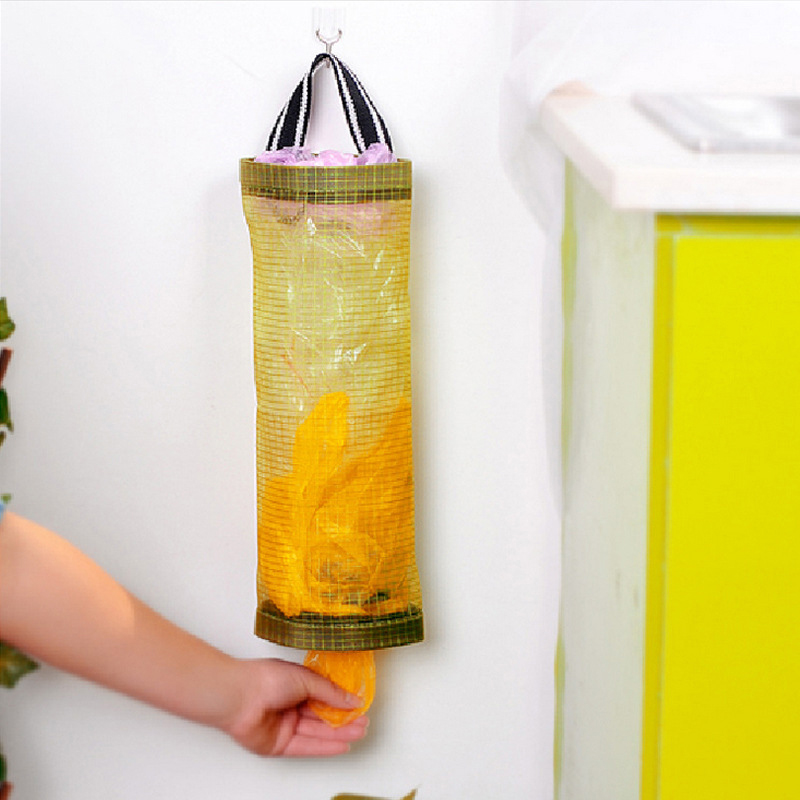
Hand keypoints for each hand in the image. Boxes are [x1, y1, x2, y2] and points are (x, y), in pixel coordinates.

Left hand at [220, 658, 368, 756]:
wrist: (240, 696)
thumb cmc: (266, 679)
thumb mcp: (306, 679)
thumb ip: (330, 692)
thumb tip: (351, 698)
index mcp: (295, 684)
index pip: (324, 695)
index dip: (341, 701)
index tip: (359, 705)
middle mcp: (290, 704)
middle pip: (322, 715)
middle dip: (344, 720)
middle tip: (363, 722)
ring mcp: (285, 725)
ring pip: (317, 732)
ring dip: (339, 733)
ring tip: (359, 732)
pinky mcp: (280, 744)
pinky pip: (306, 746)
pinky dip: (325, 746)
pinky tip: (341, 745)